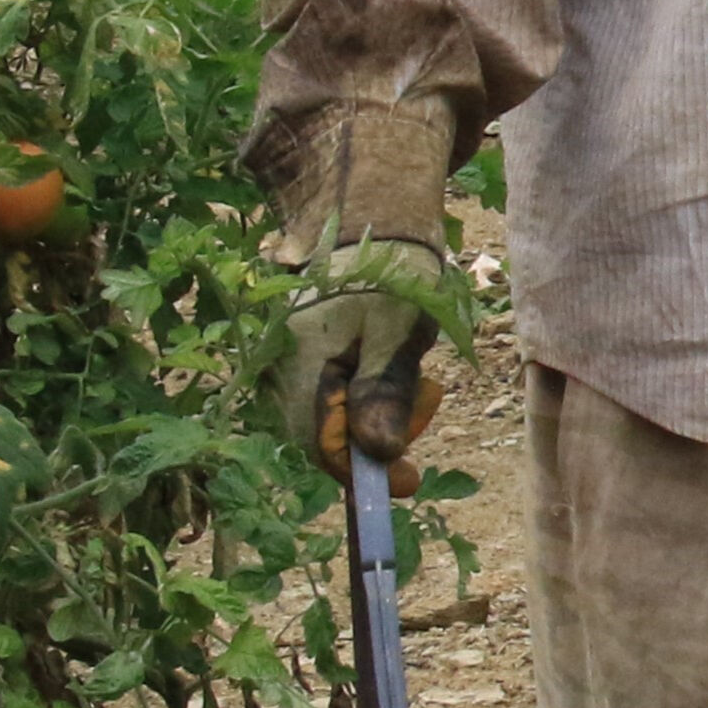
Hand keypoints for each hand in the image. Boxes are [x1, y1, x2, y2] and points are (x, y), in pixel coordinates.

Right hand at [274, 239, 464, 465]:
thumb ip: (384, 394)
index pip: (323, 446)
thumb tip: (380, 454)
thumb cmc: (389, 275)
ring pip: (332, 418)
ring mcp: (287, 364)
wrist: (370, 225)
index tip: (411, 481)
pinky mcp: (301, 358)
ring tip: (418, 376)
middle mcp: (281, 370)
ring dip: (376, 412)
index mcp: (299, 366)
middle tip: (426, 401)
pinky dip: (366, 394)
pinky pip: (332, 396)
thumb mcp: (397, 333)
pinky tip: (392, 364)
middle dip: (376, 436)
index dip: (365, 472)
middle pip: (326, 437)